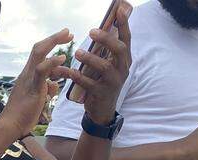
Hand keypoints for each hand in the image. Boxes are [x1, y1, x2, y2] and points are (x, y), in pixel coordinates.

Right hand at [0, 29, 72, 139]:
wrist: (10, 126)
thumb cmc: (22, 116)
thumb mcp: (38, 98)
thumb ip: (46, 89)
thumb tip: (54, 85)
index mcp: (27, 75)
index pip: (37, 54)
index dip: (50, 44)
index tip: (63, 39)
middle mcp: (27, 74)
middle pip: (38, 48)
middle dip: (54, 38)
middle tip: (69, 33)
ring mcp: (29, 79)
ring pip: (39, 53)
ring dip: (54, 41)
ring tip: (69, 36)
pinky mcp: (33, 88)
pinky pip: (42, 70)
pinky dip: (52, 61)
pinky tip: (62, 58)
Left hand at [71, 9, 132, 125]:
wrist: (101, 111)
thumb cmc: (102, 82)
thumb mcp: (107, 65)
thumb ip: (105, 51)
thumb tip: (100, 29)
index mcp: (124, 60)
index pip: (126, 39)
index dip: (123, 24)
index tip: (118, 9)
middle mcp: (122, 69)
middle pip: (119, 50)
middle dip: (106, 39)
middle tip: (91, 32)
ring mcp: (114, 83)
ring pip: (105, 67)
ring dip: (90, 58)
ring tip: (77, 53)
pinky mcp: (102, 94)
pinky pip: (91, 84)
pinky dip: (80, 77)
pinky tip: (71, 72)